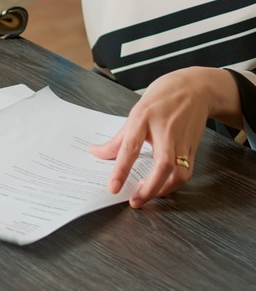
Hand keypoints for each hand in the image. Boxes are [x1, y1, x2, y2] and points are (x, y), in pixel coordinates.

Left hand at [90, 67, 241, 207]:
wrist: (195, 88)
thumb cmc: (162, 99)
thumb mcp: (135, 114)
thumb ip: (117, 139)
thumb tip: (96, 153)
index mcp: (144, 118)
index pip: (130, 147)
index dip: (121, 169)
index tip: (113, 187)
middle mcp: (165, 131)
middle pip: (162, 164)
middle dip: (149, 187)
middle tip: (135, 201)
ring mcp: (182, 140)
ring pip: (179, 172)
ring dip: (163, 189)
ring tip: (146, 196)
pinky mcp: (193, 148)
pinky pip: (186, 171)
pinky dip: (174, 184)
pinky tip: (161, 187)